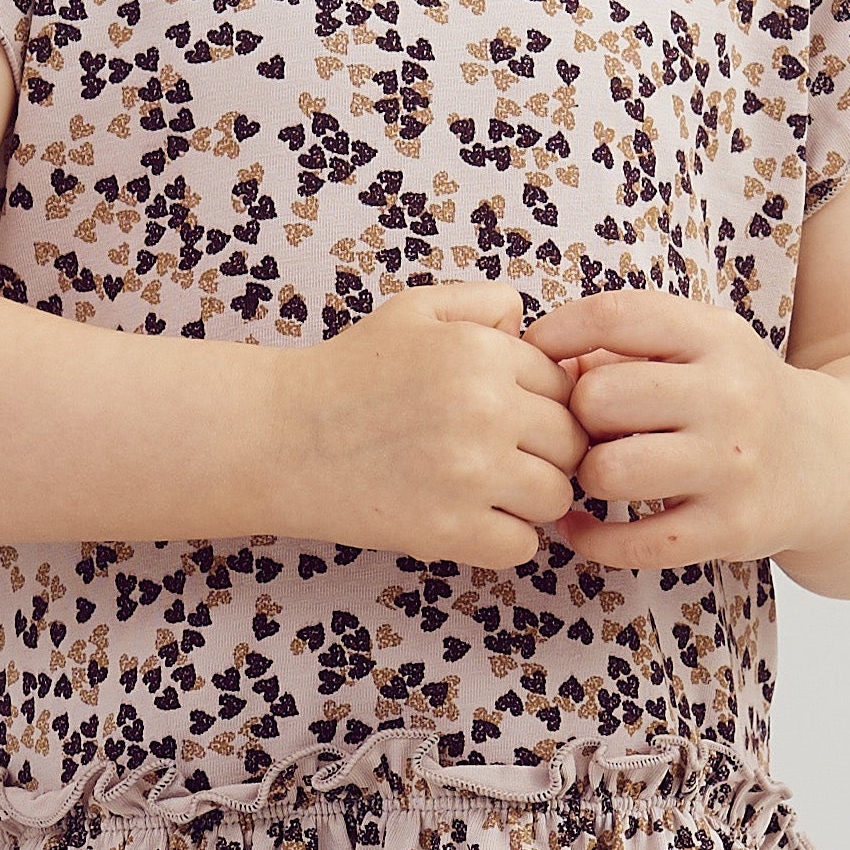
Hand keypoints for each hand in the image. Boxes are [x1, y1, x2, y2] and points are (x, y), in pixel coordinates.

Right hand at [262, 280, 593, 569]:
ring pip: (555, 497)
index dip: (544, 406)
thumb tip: (536, 331)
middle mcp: (486, 409)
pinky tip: (467, 520)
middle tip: (501, 458)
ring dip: (529, 499)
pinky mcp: (449, 530)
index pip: (566, 388)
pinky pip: (522, 546)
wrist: (277, 439)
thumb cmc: (345, 374)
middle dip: (545, 453)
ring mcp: (470, 474)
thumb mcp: (414, 311)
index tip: (510, 420)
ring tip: (485, 490)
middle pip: (572, 444)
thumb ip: (484, 304)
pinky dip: (503, 539)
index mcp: (483, 352)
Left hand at [522, 283, 814, 566]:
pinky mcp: (732, 529)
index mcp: (717, 337)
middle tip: (587, 430)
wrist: (831, 460)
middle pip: (599, 399)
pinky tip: (584, 527)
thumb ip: (626, 345)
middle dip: (576, 417)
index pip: (616, 316)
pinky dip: (591, 540)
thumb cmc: (739, 397)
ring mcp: (733, 466)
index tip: (536, 355)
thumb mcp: (703, 348)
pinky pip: (633, 543)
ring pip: (608, 472)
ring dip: (585, 478)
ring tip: (596, 474)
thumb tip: (542, 360)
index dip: (558, 333)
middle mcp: (731, 396)